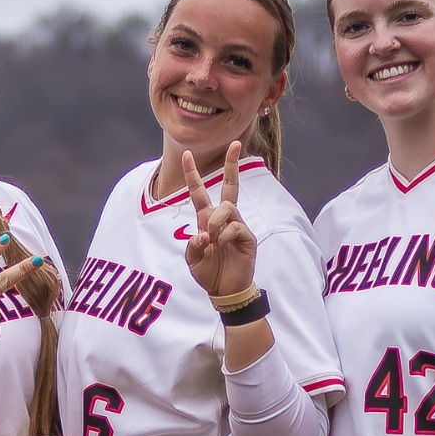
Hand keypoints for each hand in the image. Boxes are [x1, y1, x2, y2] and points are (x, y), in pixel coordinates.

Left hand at [181, 141, 258, 298]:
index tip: (186, 155)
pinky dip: (224, 235)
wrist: (225, 291)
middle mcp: (223, 219)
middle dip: (232, 165)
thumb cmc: (209, 273)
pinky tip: (222, 246)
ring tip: (213, 238)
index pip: (199, 193)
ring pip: (227, 207)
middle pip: (229, 187)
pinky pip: (235, 226)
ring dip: (216, 220)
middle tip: (236, 144)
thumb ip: (193, 246)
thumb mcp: (192, 260)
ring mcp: (237, 226)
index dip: (192, 175)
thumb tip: (202, 234)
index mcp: (207, 220)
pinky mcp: (247, 237)